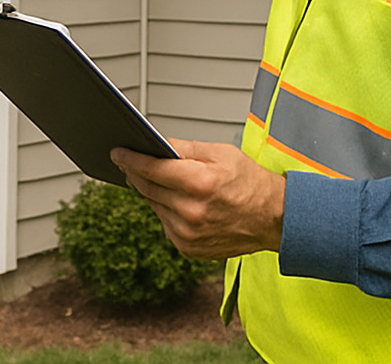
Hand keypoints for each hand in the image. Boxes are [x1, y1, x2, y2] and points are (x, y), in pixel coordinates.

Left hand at [111, 139, 285, 259]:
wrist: (273, 219)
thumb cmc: (250, 183)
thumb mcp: (221, 153)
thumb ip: (185, 147)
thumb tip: (157, 144)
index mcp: (199, 183)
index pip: (151, 169)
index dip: (130, 159)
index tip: (117, 152)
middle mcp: (191, 211)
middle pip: (147, 188)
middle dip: (135, 173)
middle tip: (127, 162)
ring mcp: (188, 233)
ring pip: (153, 206)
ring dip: (151, 191)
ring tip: (155, 178)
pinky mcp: (188, 248)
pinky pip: (165, 223)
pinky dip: (165, 210)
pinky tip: (175, 201)